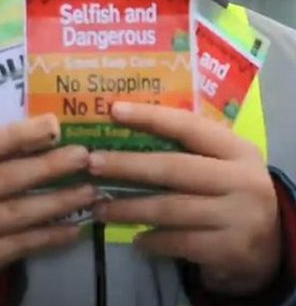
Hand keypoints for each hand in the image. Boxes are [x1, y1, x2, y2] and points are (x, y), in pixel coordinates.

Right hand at [0, 114, 97, 303]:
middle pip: (2, 179)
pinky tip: (74, 228)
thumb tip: (43, 134)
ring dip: (57, 201)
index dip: (17, 135)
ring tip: (88, 192)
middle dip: (46, 166)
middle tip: (82, 157)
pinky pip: (19, 245)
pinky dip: (49, 236)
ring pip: (15, 213)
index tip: (53, 124)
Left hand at [90, 102, 280, 295]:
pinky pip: (178, 241)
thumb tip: (120, 129)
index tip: (112, 110)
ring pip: (169, 209)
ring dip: (128, 208)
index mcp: (237, 150)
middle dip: (127, 165)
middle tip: (92, 164)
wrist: (268, 246)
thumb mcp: (219, 165)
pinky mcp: (229, 249)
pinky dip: (152, 240)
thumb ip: (184, 149)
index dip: (150, 117)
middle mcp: (242, 180)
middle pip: (173, 168)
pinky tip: (135, 239)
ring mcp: (238, 216)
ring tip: (99, 208)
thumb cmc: (228, 194)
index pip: (189, 126)